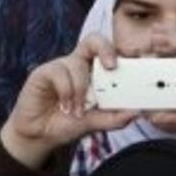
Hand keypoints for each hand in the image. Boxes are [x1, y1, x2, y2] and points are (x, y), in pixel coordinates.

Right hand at [0, 36, 137, 169]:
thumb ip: (114, 118)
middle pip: (94, 40)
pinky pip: (59, 73)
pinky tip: (64, 107)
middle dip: (106, 48)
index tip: (132, 63)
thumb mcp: (95, 122)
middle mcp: (79, 64)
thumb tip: (135, 114)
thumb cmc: (69, 123)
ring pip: (78, 64)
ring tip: (78, 111)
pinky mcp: (43, 72)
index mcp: (95, 71)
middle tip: (112, 66)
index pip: (110, 52)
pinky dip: (66, 91)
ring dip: (80, 90)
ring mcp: (61, 66)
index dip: (122, 52)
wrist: (40, 135)